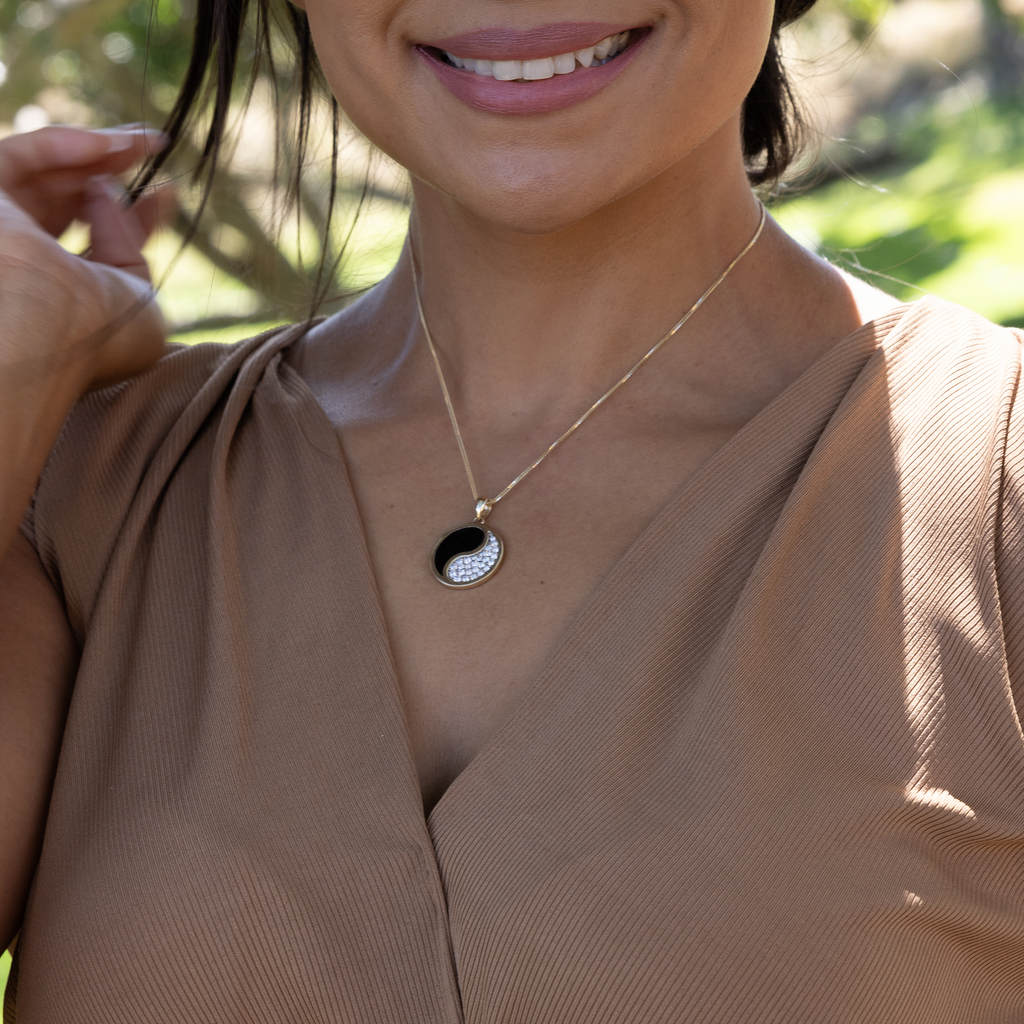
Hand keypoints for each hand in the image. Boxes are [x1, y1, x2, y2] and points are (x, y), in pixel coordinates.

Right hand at [0, 124, 171, 392]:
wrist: (44, 334)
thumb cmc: (97, 336)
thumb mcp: (138, 297)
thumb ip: (131, 248)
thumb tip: (111, 192)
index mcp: (58, 297)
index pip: (94, 243)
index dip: (131, 214)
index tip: (166, 193)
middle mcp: (23, 264)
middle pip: (68, 201)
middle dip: (112, 171)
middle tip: (152, 148)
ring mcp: (2, 232)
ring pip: (44, 175)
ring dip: (94, 150)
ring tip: (141, 140)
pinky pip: (19, 158)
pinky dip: (64, 144)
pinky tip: (109, 144)